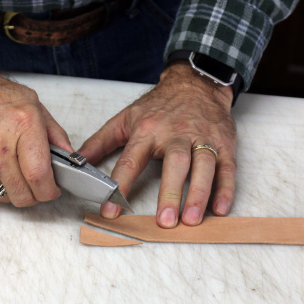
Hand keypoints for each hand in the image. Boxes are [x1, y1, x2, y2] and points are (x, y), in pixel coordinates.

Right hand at [0, 31, 72, 206]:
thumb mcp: (30, 101)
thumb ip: (54, 132)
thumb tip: (70, 158)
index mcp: (22, 125)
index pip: (40, 176)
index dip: (50, 191)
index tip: (53, 190)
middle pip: (23, 194)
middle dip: (35, 196)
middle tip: (36, 186)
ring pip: (4, 196)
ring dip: (13, 189)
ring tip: (12, 169)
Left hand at [78, 62, 236, 226]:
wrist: (195, 83)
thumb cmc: (159, 105)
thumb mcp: (126, 118)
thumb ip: (100, 142)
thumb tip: (77, 161)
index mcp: (147, 130)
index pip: (131, 161)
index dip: (120, 186)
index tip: (110, 211)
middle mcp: (175, 135)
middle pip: (174, 164)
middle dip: (169, 193)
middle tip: (164, 221)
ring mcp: (202, 138)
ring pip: (203, 166)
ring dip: (198, 194)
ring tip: (191, 220)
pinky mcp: (224, 143)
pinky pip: (227, 167)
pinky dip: (225, 189)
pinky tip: (220, 209)